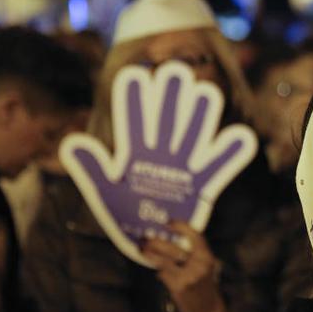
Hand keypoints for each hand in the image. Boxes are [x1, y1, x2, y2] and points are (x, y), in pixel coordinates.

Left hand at [60, 62, 256, 266]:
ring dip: (200, 116)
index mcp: (135, 151)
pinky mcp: (202, 184)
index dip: (132, 99)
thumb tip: (70, 143)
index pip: (132, 120)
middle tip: (175, 71)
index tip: (133, 75)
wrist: (148, 240)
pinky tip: (242, 136)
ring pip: (194, 135)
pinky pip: (219, 167)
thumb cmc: (123, 213)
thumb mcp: (104, 191)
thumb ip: (90, 167)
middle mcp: (162, 152)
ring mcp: (184, 165)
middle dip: (171, 97)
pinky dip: (230, 154)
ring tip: (206, 93)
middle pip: (167, 119)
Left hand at [143, 221, 227, 311]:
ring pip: (163, 260)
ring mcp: (188, 276)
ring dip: (150, 254)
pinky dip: (159, 270)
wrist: (209, 311)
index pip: (195, 236)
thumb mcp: (205, 267)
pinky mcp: (178, 287)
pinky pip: (163, 274)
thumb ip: (193, 254)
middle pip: (173, 248)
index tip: (168, 222)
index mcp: (207, 257)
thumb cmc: (204, 286)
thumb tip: (170, 239)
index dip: (181, 227)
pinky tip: (156, 268)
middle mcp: (198, 265)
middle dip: (156, 241)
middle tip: (146, 237)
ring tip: (142, 248)